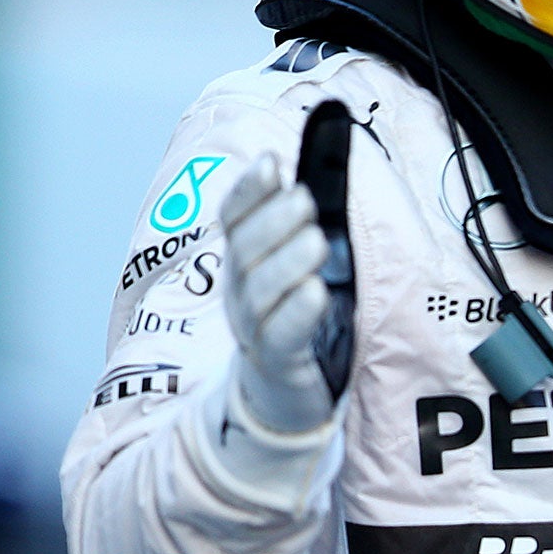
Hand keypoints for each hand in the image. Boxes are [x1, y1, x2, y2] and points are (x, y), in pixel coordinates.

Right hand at [220, 157, 335, 434]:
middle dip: (273, 221)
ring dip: (288, 262)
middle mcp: (242, 291)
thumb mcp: (290, 265)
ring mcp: (255, 328)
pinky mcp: (279, 362)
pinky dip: (298, 312)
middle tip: (305, 198)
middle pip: (245, 251)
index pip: (235, 219)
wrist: (279, 391)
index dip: (249, 191)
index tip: (271, 162)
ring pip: (262, 293)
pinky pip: (282, 336)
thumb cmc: (292, 315)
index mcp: (244, 261)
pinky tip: (316, 292)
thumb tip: (314, 169)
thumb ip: (297, 223)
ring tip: (317, 238)